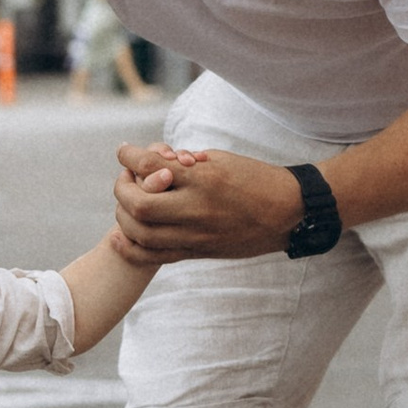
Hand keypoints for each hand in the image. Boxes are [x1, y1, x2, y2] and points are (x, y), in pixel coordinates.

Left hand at [112, 143, 304, 263]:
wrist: (287, 213)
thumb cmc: (253, 178)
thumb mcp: (220, 159)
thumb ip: (183, 164)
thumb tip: (151, 164)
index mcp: (205, 180)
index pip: (152, 166)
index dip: (129, 156)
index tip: (124, 150)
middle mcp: (198, 210)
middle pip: (140, 205)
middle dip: (123, 188)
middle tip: (127, 177)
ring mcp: (197, 236)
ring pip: (142, 234)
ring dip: (124, 215)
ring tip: (127, 201)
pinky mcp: (198, 252)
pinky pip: (155, 256)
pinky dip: (131, 247)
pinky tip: (120, 236)